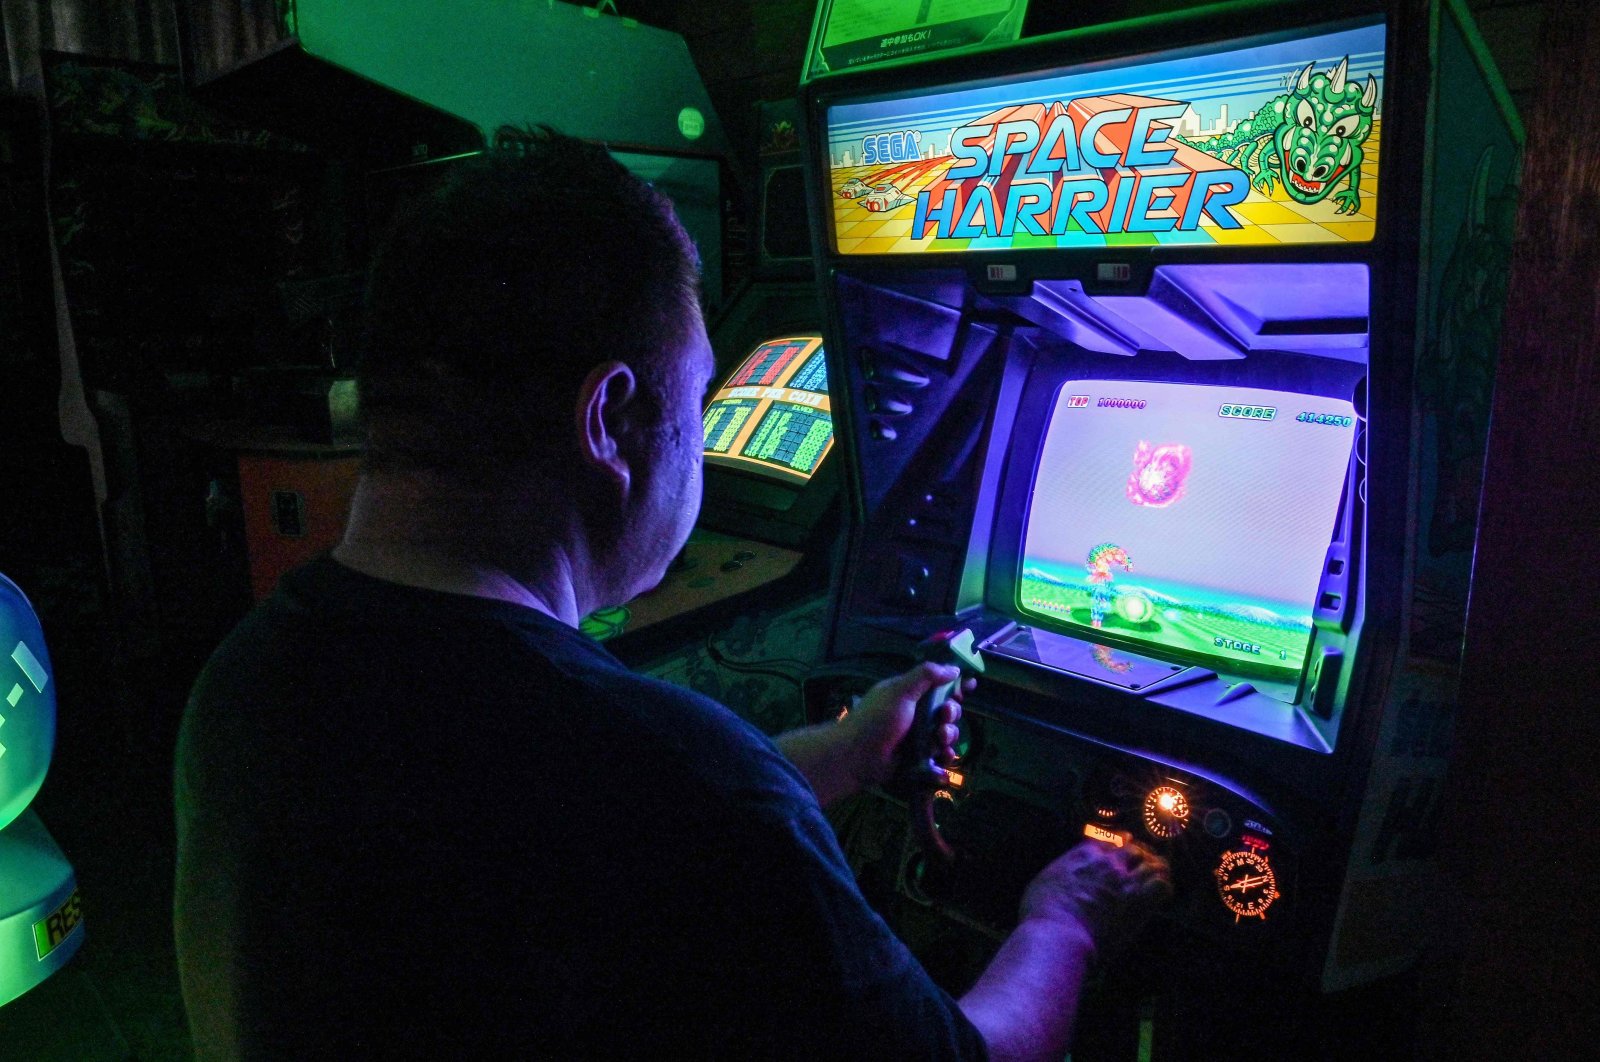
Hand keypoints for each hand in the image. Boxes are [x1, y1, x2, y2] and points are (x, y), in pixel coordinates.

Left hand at [839, 662, 973, 790]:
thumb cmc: (877, 719)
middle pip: (948, 708)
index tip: (969, 685)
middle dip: (952, 711)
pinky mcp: (919, 756)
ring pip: (947, 731)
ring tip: (939, 738)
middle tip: (945, 714)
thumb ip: (926, 675)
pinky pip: (941, 753)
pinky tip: (944, 755)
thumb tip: (953, 668)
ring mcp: (918, 735)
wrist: (857, 757)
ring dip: (949, 733)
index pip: (938, 683)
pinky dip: (946, 754)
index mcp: (910, 692)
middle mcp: (916, 712)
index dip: (955, 683)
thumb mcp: (899, 691)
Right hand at [1019, 840, 1171, 961]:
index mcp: (1084, 854)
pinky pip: (1163, 886)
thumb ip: (1062, 871)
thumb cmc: (1042, 911)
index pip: (1111, 838)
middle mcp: (1108, 862)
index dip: (1120, 843)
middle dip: (1140, 855)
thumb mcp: (1044, 880)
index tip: (1123, 847)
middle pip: (1135, 849)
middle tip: (1143, 865)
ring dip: (1155, 870)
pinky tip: (1160, 896)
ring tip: (1156, 877)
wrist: (1059, 931)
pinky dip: (1163, 888)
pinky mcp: (1139, 902)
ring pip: (1153, 864)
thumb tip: (1065, 874)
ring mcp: (1126, 880)